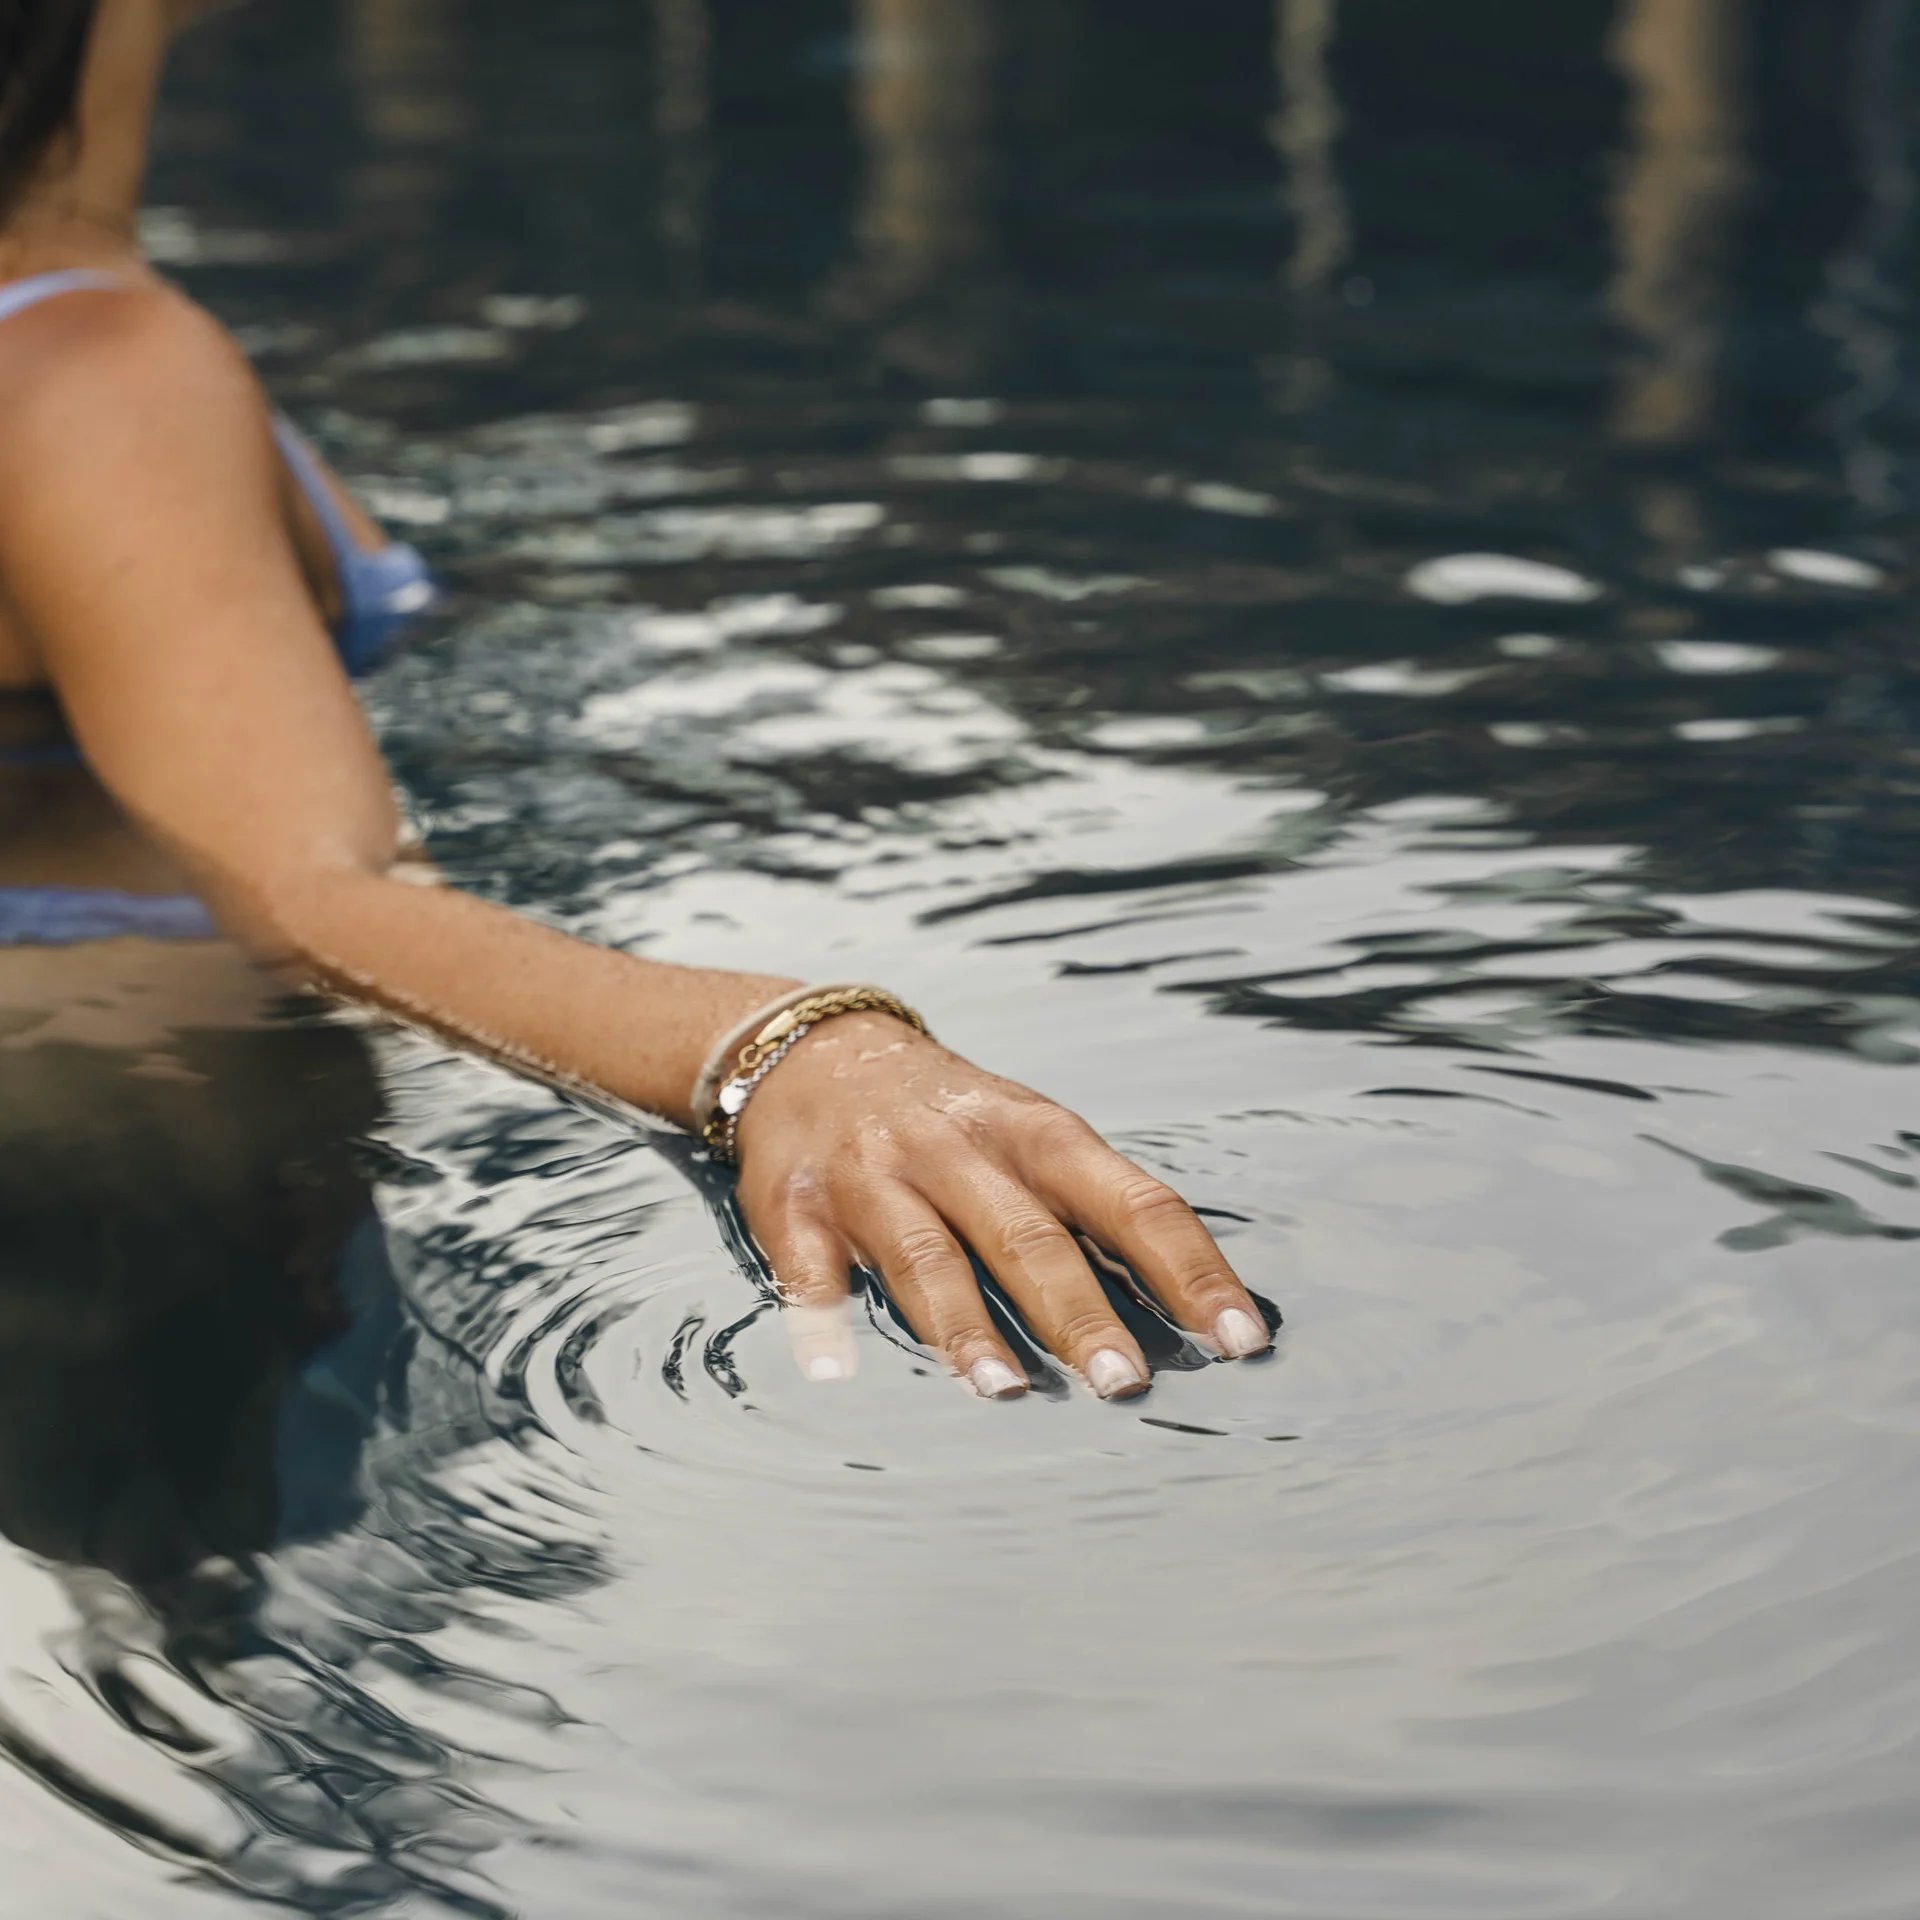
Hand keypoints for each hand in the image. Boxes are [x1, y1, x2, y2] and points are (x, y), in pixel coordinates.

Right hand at [732, 1013, 1269, 1398]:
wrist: (814, 1053)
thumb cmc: (953, 1118)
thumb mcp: (1033, 1133)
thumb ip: (1098, 1206)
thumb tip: (1198, 1302)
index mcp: (1036, 1133)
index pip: (1132, 1202)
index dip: (1189, 1271)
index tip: (1239, 1340)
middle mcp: (960, 1151)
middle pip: (1029, 1235)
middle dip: (1079, 1312)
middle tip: (1125, 1383)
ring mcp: (877, 1178)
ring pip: (928, 1256)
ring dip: (965, 1326)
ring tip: (1004, 1391)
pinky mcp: (796, 1204)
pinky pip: (808, 1265)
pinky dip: (821, 1318)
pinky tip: (836, 1373)